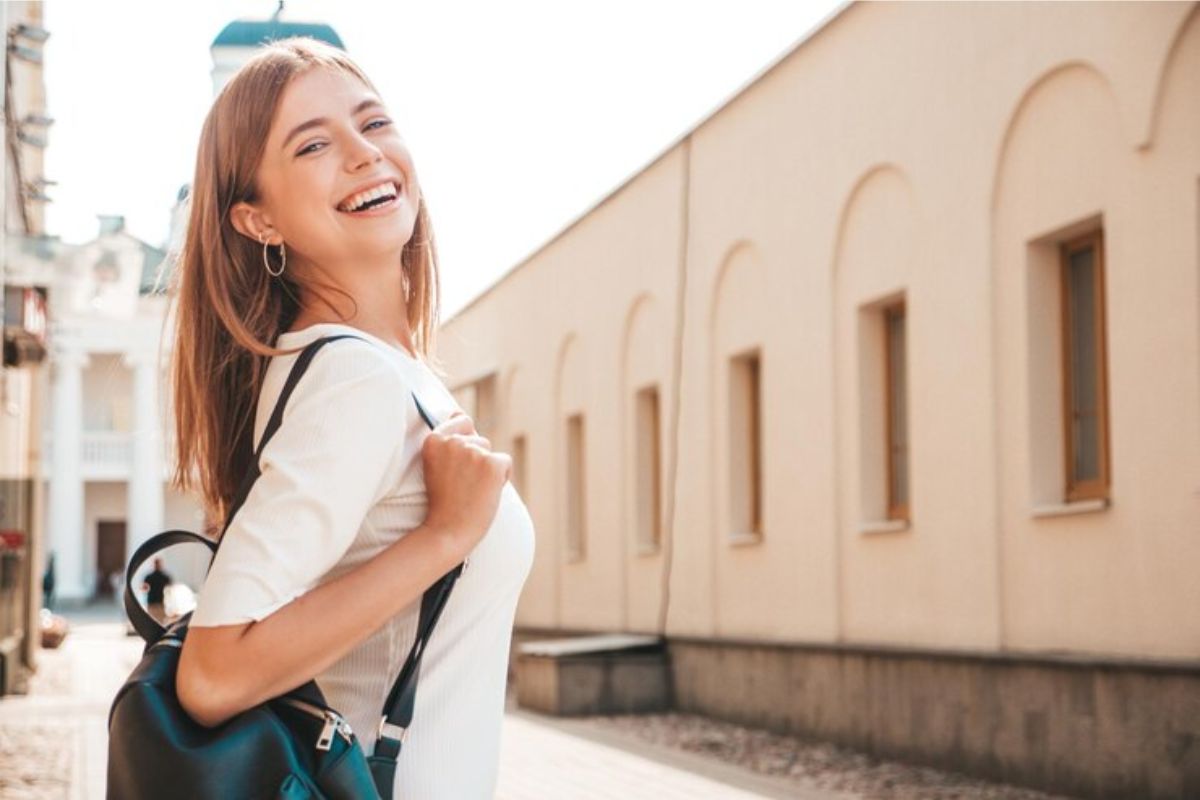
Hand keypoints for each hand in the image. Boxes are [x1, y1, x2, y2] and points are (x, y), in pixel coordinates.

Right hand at [420, 412, 510, 559]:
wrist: (448, 531)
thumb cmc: (443, 502)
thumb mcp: (436, 465)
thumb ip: (448, 441)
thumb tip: (460, 413)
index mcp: (433, 440)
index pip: (460, 420)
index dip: (463, 443)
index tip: (456, 466)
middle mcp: (452, 441)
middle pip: (478, 438)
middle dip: (476, 458)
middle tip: (462, 484)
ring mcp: (473, 451)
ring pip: (490, 451)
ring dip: (487, 469)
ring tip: (471, 490)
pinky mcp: (492, 463)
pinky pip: (505, 462)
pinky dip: (501, 478)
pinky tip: (486, 492)